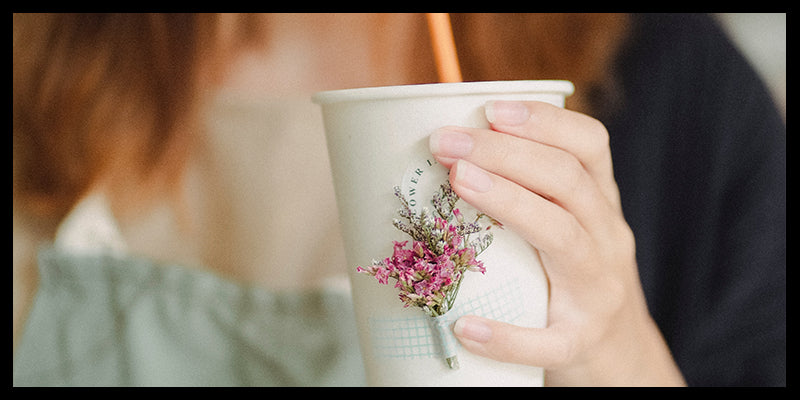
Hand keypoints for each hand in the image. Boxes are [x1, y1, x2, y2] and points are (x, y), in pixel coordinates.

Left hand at [429, 100, 684, 385]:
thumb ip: (529, 193)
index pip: (589, 145)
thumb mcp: (568, 226)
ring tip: (458, 180)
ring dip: (509, 203)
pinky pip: (547, 342)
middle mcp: (607, 240)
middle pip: (567, 181)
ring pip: (563, 239)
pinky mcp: (580, 343)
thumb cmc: (572, 280)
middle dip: (504, 152)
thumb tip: (444, 155)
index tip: (490, 108)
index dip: (544, 120)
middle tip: (445, 142)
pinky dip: (506, 335)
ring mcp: (598, 293)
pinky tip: (465, 326)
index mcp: (600, 205)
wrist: (621, 357)